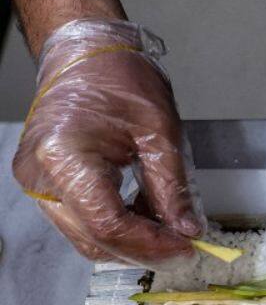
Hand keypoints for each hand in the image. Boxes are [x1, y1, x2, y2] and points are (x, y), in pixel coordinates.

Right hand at [12, 19, 203, 265]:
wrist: (84, 53)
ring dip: (131, 242)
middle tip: (185, 249)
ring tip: (170, 232)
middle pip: (94, 239)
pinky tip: (147, 217)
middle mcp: (41, 176)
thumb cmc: (118, 78)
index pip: (109, 224)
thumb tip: (188, 230)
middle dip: (144, 250)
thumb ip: (173, 188)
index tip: (187, 249)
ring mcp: (38, 182)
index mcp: (65, 156)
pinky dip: (116, 226)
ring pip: (86, 237)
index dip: (151, 245)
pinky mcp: (45, 184)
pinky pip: (81, 221)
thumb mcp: (160, 131)